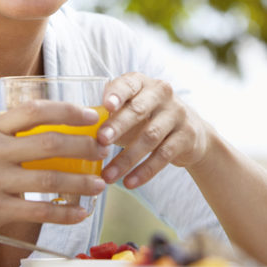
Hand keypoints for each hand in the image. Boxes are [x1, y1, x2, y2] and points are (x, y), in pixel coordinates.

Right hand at [0, 100, 109, 251]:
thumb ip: (10, 136)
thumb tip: (57, 132)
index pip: (34, 111)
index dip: (67, 111)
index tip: (92, 117)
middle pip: (49, 143)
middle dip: (84, 146)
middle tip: (104, 151)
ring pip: (50, 178)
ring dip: (81, 182)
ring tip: (100, 183)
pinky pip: (39, 209)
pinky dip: (65, 213)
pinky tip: (81, 213)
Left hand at [97, 73, 212, 187]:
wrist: (190, 133)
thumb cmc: (148, 120)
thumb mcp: (131, 110)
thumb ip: (110, 114)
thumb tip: (77, 129)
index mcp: (142, 83)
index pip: (128, 85)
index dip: (117, 94)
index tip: (105, 106)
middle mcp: (162, 94)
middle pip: (139, 110)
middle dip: (118, 126)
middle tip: (101, 140)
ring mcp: (177, 114)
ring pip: (150, 136)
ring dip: (127, 158)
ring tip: (108, 175)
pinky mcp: (187, 136)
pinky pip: (164, 155)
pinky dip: (145, 171)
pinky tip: (130, 183)